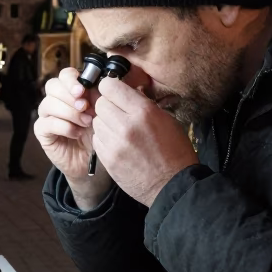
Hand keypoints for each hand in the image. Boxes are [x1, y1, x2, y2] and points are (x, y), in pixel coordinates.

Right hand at [34, 67, 112, 206]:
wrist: (93, 161)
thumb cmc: (100, 132)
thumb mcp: (104, 112)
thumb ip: (102, 96)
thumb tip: (106, 82)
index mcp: (71, 90)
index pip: (65, 75)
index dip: (72, 80)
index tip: (84, 90)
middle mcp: (56, 99)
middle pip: (53, 86)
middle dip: (70, 95)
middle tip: (85, 107)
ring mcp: (47, 114)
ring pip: (49, 103)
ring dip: (69, 112)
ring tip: (86, 122)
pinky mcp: (42, 131)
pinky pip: (47, 123)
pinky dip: (64, 127)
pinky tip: (77, 133)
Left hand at [92, 76, 198, 206]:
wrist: (173, 185)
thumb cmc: (174, 151)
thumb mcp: (166, 119)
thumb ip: (144, 103)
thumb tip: (129, 91)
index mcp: (143, 111)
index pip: (109, 86)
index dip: (111, 87)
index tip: (115, 92)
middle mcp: (126, 125)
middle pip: (100, 103)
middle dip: (108, 106)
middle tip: (119, 114)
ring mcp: (115, 144)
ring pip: (96, 121)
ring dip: (105, 123)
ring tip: (120, 131)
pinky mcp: (108, 159)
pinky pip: (97, 140)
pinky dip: (104, 140)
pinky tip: (118, 144)